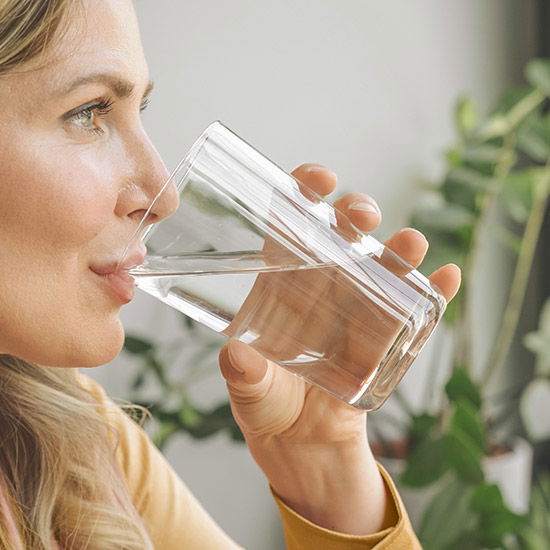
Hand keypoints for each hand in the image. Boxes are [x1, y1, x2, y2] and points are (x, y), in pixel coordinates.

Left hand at [218, 164, 460, 533]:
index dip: (304, 193)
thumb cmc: (267, 403)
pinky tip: (447, 278)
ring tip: (409, 244)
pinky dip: (434, 292)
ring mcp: (358, 308)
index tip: (316, 180)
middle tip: (360, 216)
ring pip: (384, 264)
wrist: (301, 441)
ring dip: (399, 248)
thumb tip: (236, 357)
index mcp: (282, 282)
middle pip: (344, 234)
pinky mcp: (386, 337)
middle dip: (356, 213)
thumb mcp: (249, 390)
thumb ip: (242, 376)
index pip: (293, 224)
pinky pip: (416, 309)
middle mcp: (322, 285)